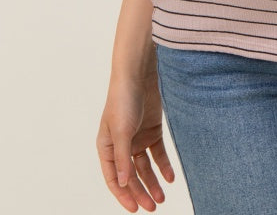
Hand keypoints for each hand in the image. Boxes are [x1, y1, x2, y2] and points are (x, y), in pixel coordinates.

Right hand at [97, 71, 174, 211]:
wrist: (139, 74)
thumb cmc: (123, 100)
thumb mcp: (122, 131)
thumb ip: (122, 158)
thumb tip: (122, 183)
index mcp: (106, 147)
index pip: (114, 178)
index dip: (124, 195)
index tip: (135, 210)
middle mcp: (121, 146)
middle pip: (130, 175)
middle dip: (140, 192)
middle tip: (153, 207)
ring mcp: (137, 139)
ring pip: (144, 167)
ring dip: (152, 182)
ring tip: (162, 198)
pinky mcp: (151, 131)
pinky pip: (157, 154)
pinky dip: (163, 166)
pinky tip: (170, 177)